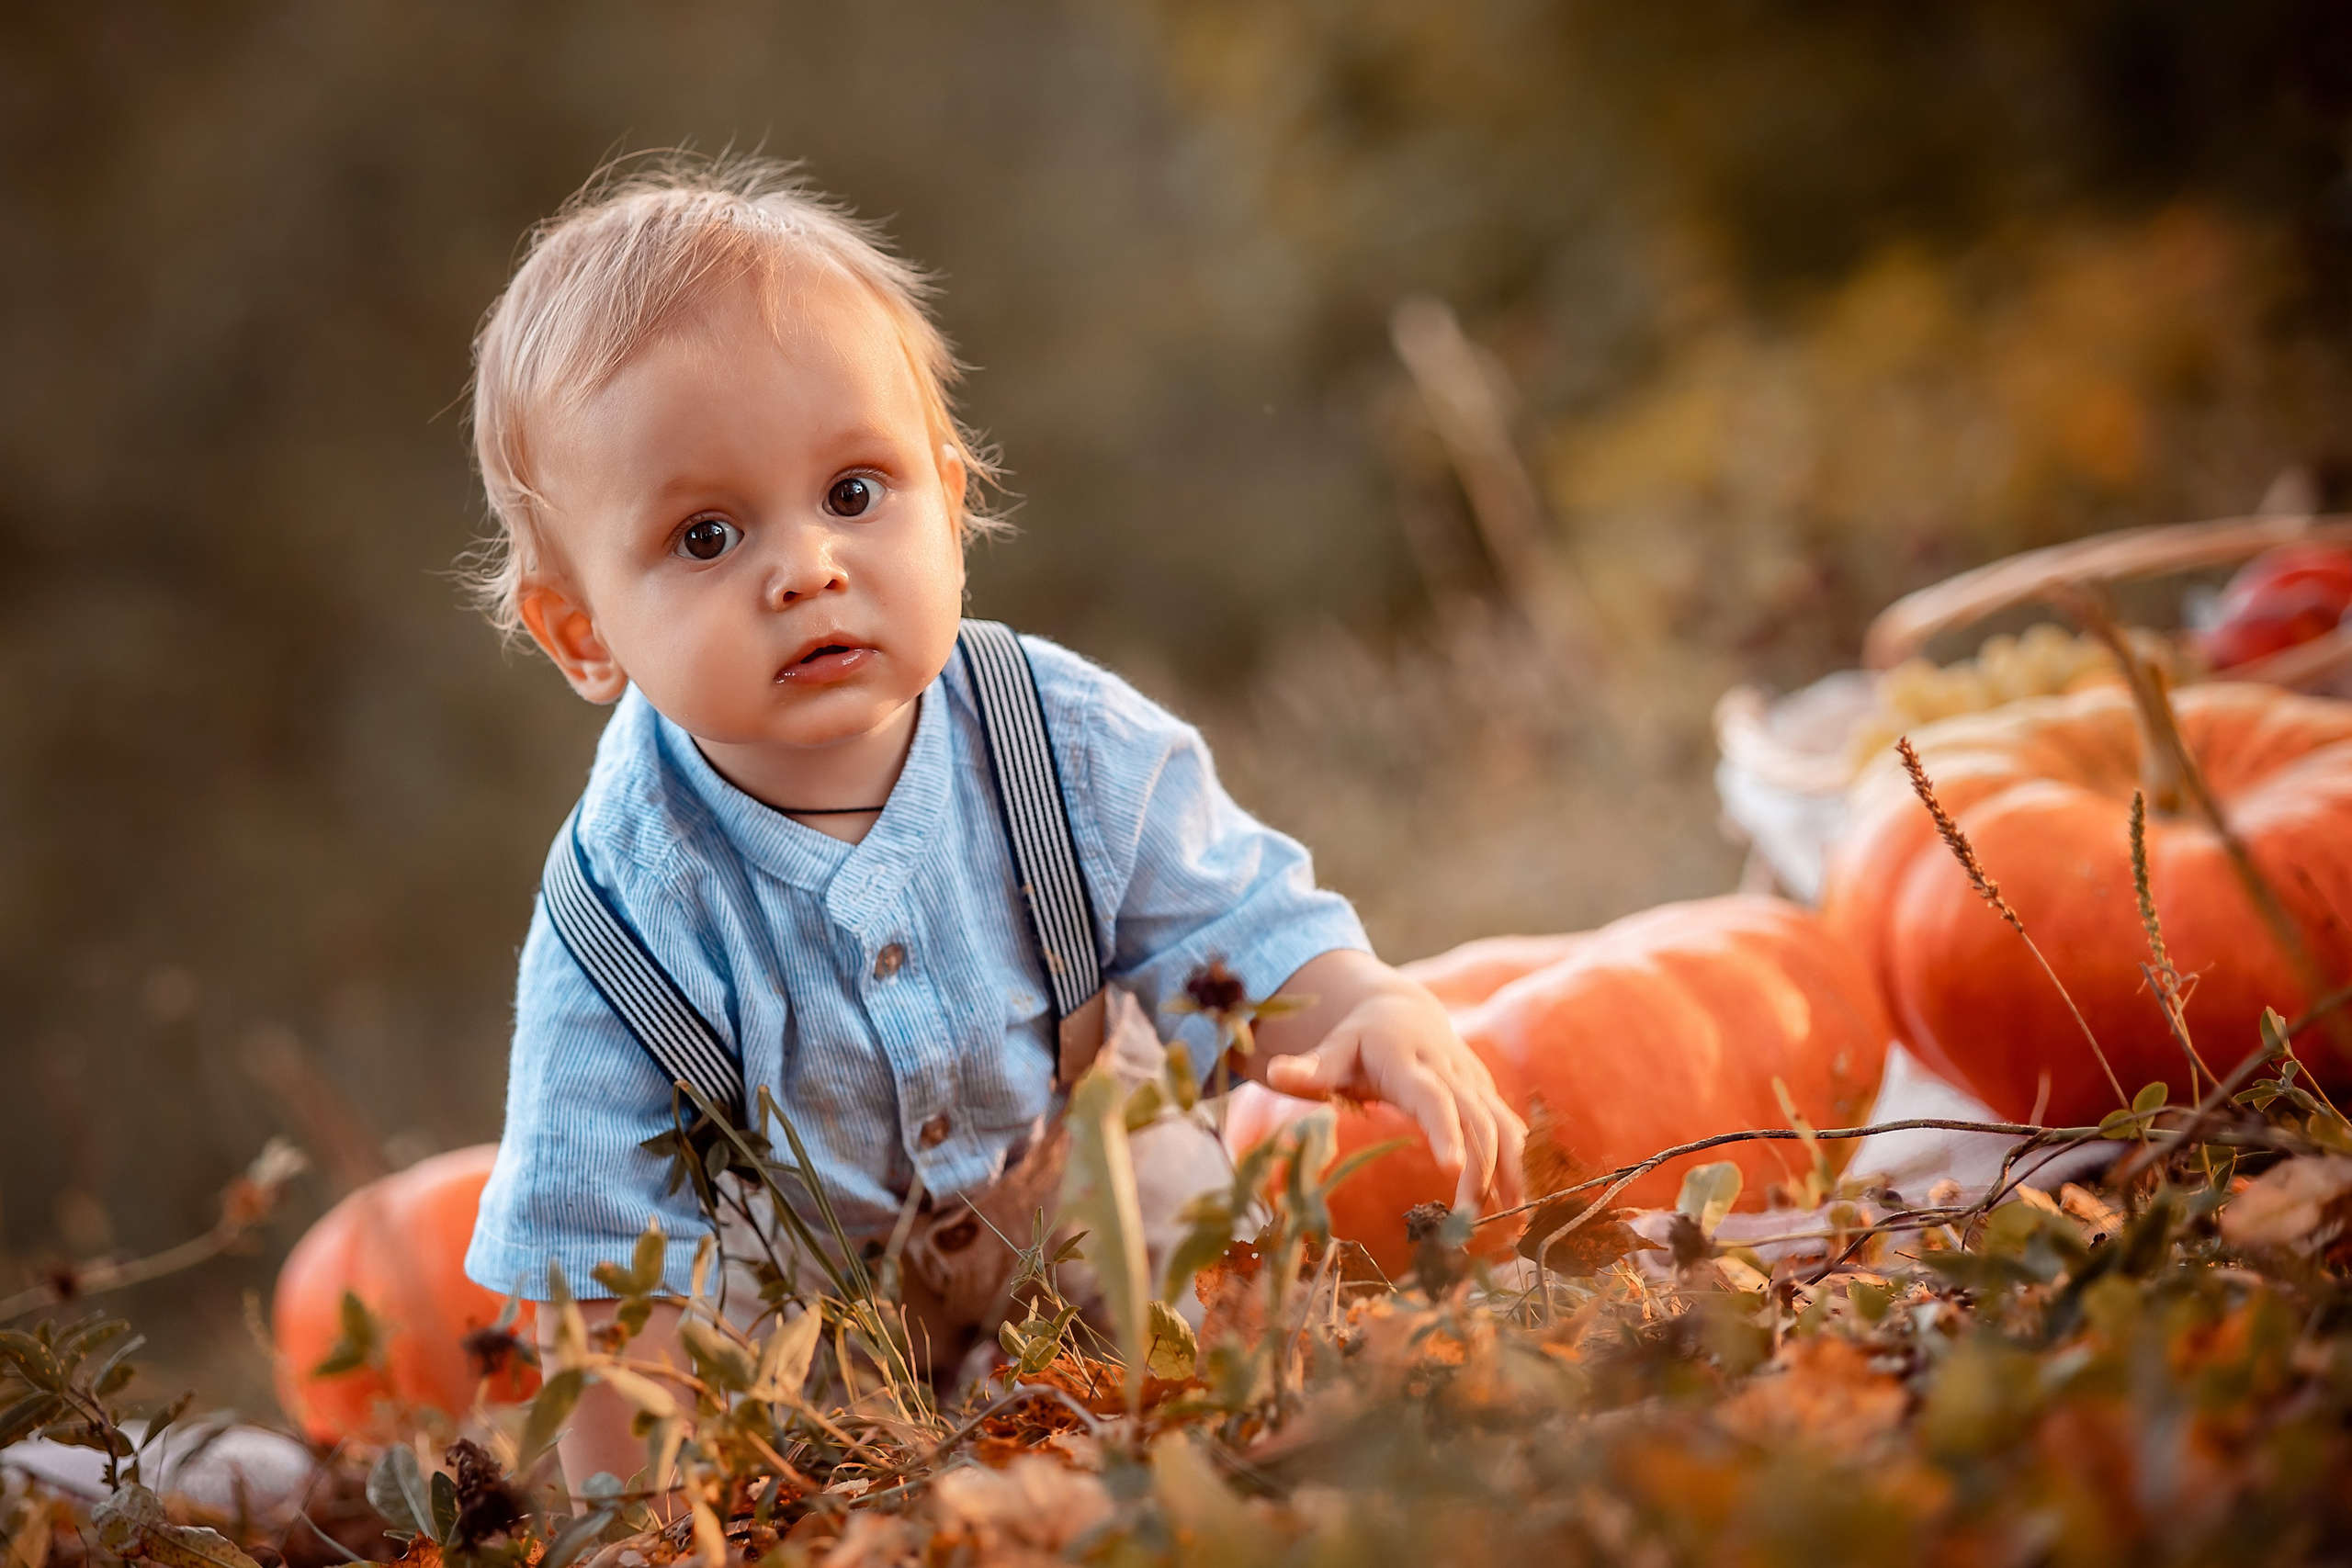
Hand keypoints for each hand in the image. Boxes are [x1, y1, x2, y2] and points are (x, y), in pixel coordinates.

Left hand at [1261, 986, 1526, 1211]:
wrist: (1404, 1010)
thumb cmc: (1359, 1040)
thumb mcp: (1334, 1049)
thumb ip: (1309, 1067)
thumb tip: (1275, 1071)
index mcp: (1409, 1063)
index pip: (1433, 1097)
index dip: (1446, 1130)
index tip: (1454, 1169)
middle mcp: (1448, 1070)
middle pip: (1475, 1118)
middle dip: (1482, 1167)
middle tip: (1470, 1217)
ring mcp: (1472, 1081)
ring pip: (1500, 1122)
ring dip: (1509, 1169)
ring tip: (1510, 1217)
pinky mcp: (1485, 1091)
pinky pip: (1507, 1125)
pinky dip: (1516, 1161)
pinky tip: (1516, 1199)